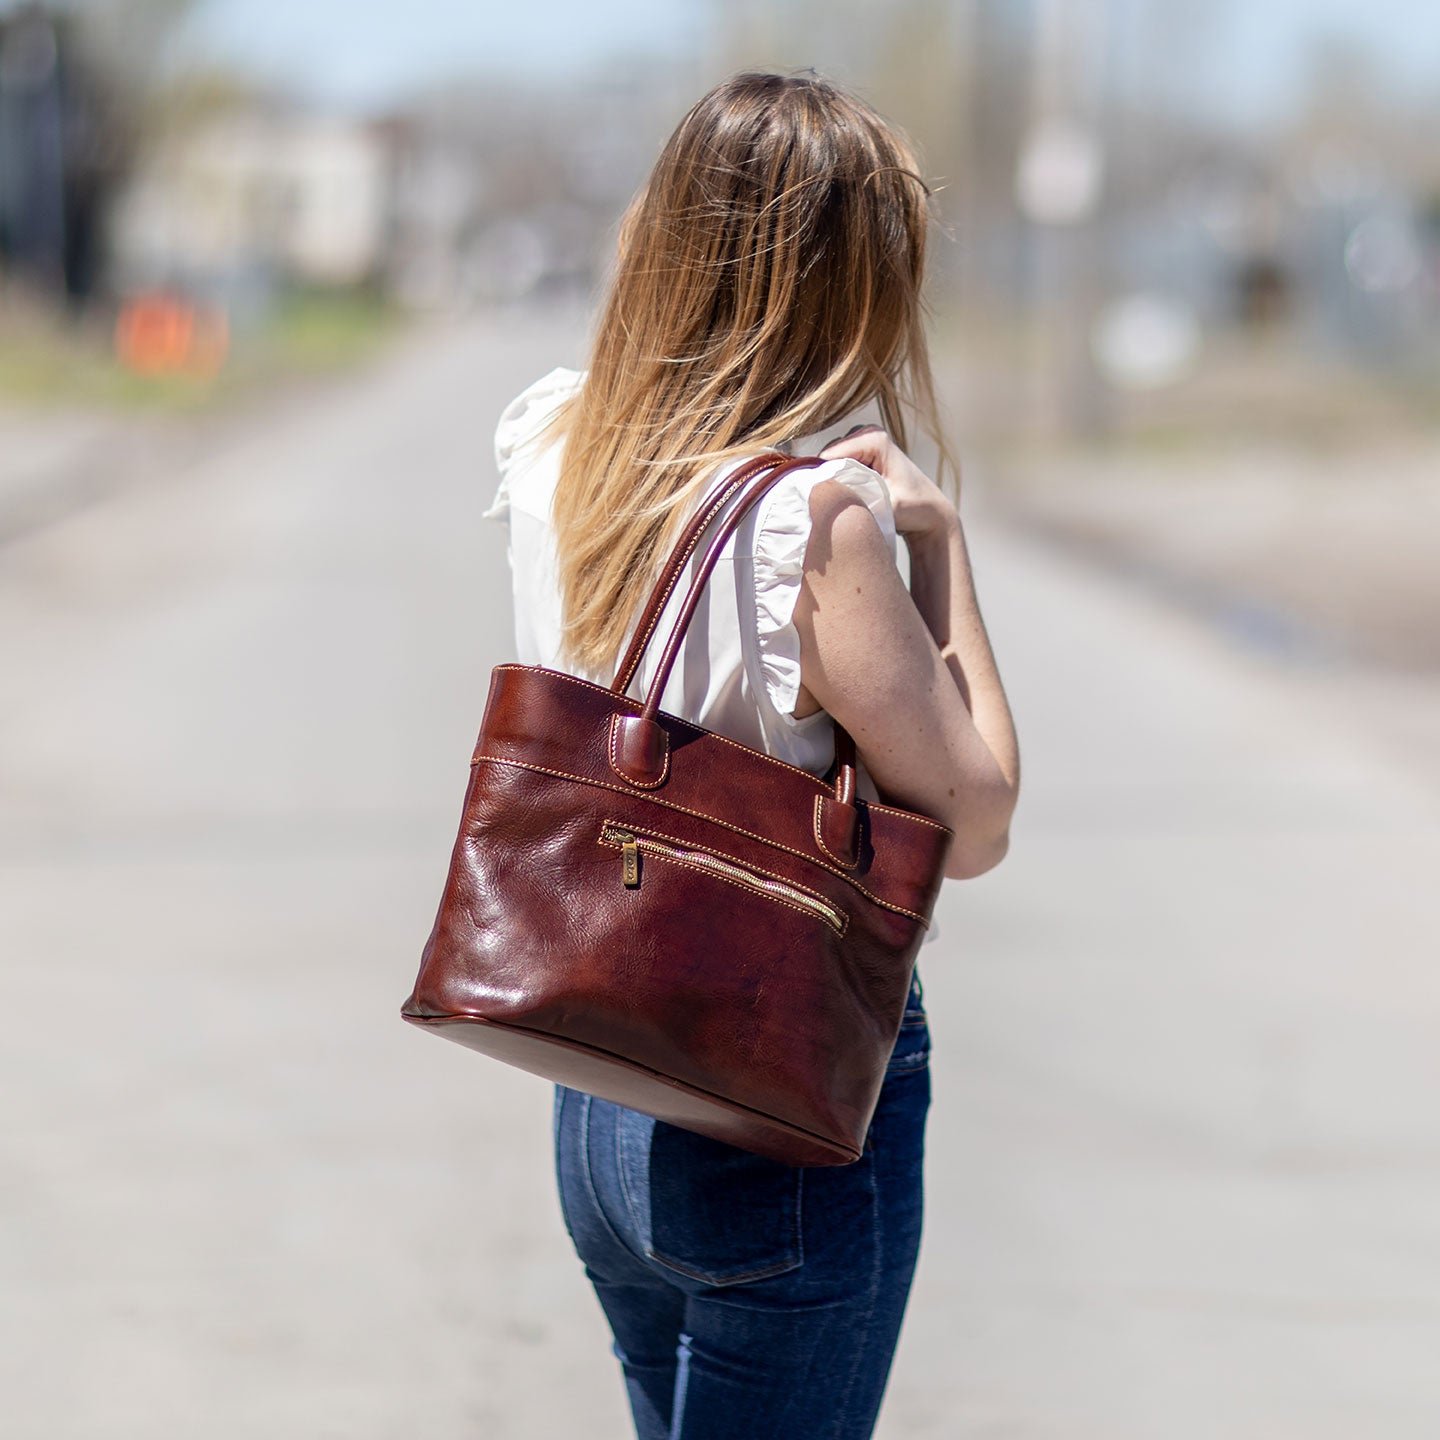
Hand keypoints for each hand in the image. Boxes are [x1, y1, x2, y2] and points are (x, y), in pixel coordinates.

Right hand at [818, 425, 957, 543]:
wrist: (930, 509)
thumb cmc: (913, 508)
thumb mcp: (885, 504)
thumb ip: (858, 496)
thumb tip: (827, 492)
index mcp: (874, 439)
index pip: (831, 455)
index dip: (822, 477)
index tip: (823, 499)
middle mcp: (868, 432)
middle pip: (829, 455)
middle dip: (828, 477)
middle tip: (838, 500)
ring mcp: (865, 438)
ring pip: (831, 460)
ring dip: (834, 478)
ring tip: (848, 497)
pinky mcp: (863, 449)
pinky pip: (838, 462)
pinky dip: (839, 477)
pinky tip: (850, 492)